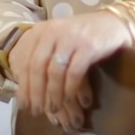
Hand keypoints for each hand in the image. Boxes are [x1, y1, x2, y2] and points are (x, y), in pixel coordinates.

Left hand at [8, 11, 130, 128]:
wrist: (111, 24)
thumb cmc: (80, 37)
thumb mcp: (55, 41)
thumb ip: (40, 58)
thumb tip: (26, 89)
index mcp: (40, 30)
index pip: (25, 61)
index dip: (24, 86)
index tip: (24, 105)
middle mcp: (52, 31)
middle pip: (37, 67)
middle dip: (36, 92)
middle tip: (37, 111)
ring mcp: (71, 38)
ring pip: (55, 71)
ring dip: (53, 94)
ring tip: (54, 109)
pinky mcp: (88, 46)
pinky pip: (74, 72)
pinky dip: (70, 89)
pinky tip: (71, 100)